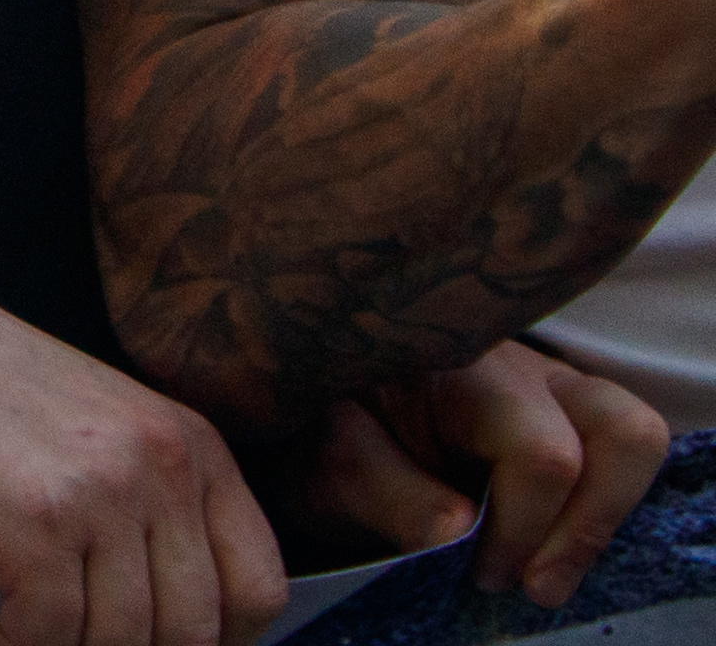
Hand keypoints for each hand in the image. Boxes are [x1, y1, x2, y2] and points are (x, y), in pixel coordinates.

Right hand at [0, 304, 284, 645]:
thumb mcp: (113, 433)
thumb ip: (160, 507)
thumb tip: (182, 625)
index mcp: (193, 448)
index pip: (257, 587)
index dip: (220, 641)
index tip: (164, 645)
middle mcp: (160, 470)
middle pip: (192, 631)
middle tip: (76, 641)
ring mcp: (101, 497)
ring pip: (122, 643)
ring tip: (12, 630)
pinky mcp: (36, 527)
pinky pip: (49, 636)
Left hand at [298, 344, 665, 608]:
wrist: (312, 419)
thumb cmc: (319, 434)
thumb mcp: (325, 463)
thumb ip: (384, 489)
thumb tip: (459, 529)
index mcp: (451, 362)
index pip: (541, 452)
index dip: (526, 530)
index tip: (481, 573)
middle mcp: (518, 364)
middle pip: (621, 431)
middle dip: (587, 525)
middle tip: (529, 584)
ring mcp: (552, 386)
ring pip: (633, 435)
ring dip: (599, 517)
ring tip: (539, 570)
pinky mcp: (567, 417)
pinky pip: (616, 457)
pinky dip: (591, 512)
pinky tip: (535, 544)